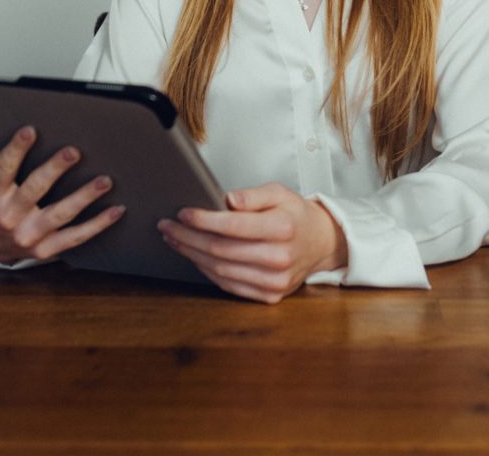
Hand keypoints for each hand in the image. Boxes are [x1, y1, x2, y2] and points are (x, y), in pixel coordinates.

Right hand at [0, 125, 124, 264]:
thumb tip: (10, 122)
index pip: (4, 168)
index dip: (16, 149)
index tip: (30, 130)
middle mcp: (8, 216)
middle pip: (35, 189)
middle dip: (55, 169)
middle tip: (74, 152)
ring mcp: (28, 235)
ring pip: (60, 214)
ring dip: (84, 196)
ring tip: (104, 181)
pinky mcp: (45, 249)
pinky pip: (75, 237)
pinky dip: (98, 224)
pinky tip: (115, 210)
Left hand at [157, 182, 347, 303]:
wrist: (320, 243)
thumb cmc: (295, 214)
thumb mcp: (279, 192)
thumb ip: (253, 195)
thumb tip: (227, 199)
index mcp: (282, 228)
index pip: (232, 226)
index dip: (203, 220)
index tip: (183, 213)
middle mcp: (279, 257)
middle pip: (221, 250)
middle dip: (189, 237)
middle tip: (168, 226)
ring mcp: (274, 281)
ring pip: (221, 270)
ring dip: (192, 255)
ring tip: (175, 240)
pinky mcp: (269, 296)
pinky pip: (229, 284)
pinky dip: (207, 271)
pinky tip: (194, 256)